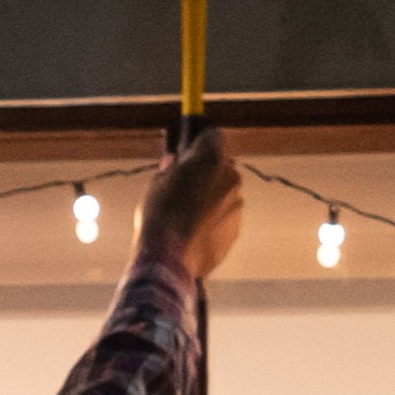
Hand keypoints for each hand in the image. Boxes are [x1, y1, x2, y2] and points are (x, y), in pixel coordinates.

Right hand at [139, 129, 243, 281]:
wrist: (169, 259)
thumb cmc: (160, 215)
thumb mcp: (158, 183)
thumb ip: (172, 169)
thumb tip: (174, 164)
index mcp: (212, 157)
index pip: (213, 135)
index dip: (198, 143)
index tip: (186, 153)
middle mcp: (231, 177)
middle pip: (221, 166)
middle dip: (206, 173)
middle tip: (184, 187)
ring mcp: (237, 205)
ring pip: (224, 194)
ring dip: (211, 199)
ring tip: (187, 217)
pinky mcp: (235, 231)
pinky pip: (225, 219)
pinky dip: (214, 222)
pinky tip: (194, 234)